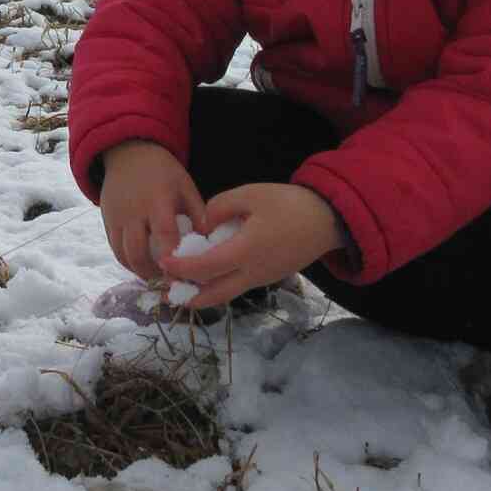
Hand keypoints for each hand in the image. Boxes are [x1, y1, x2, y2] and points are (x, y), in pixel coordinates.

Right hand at [97, 141, 204, 278]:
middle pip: (137, 253)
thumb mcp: (185, 185)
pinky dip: (128, 261)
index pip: (164, 236)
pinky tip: (142, 265)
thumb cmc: (162, 171)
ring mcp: (116, 217)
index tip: (184, 276)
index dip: (173, 260)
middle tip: (169, 282)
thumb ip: (198, 213)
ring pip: (122, 256)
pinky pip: (114, 249)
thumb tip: (211, 243)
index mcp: (157, 201)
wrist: (128, 153)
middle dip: (153, 274)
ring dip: (139, 271)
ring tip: (156, 277)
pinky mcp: (106, 221)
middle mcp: (133, 212)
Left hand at [160, 182, 342, 309]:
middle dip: (188, 296)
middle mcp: (252, 273)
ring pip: (226, 293)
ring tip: (182, 288)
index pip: (204, 268)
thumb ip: (219, 208)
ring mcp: (263, 278)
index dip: (180, 268)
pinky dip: (219, 285)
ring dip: (203, 293)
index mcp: (245, 252)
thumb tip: (203, 224)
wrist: (327, 219)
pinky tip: (208, 275)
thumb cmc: (288, 204)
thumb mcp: (250, 194)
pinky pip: (238, 286)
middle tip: (166, 293)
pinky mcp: (270, 276)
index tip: (163, 263)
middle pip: (214, 295)